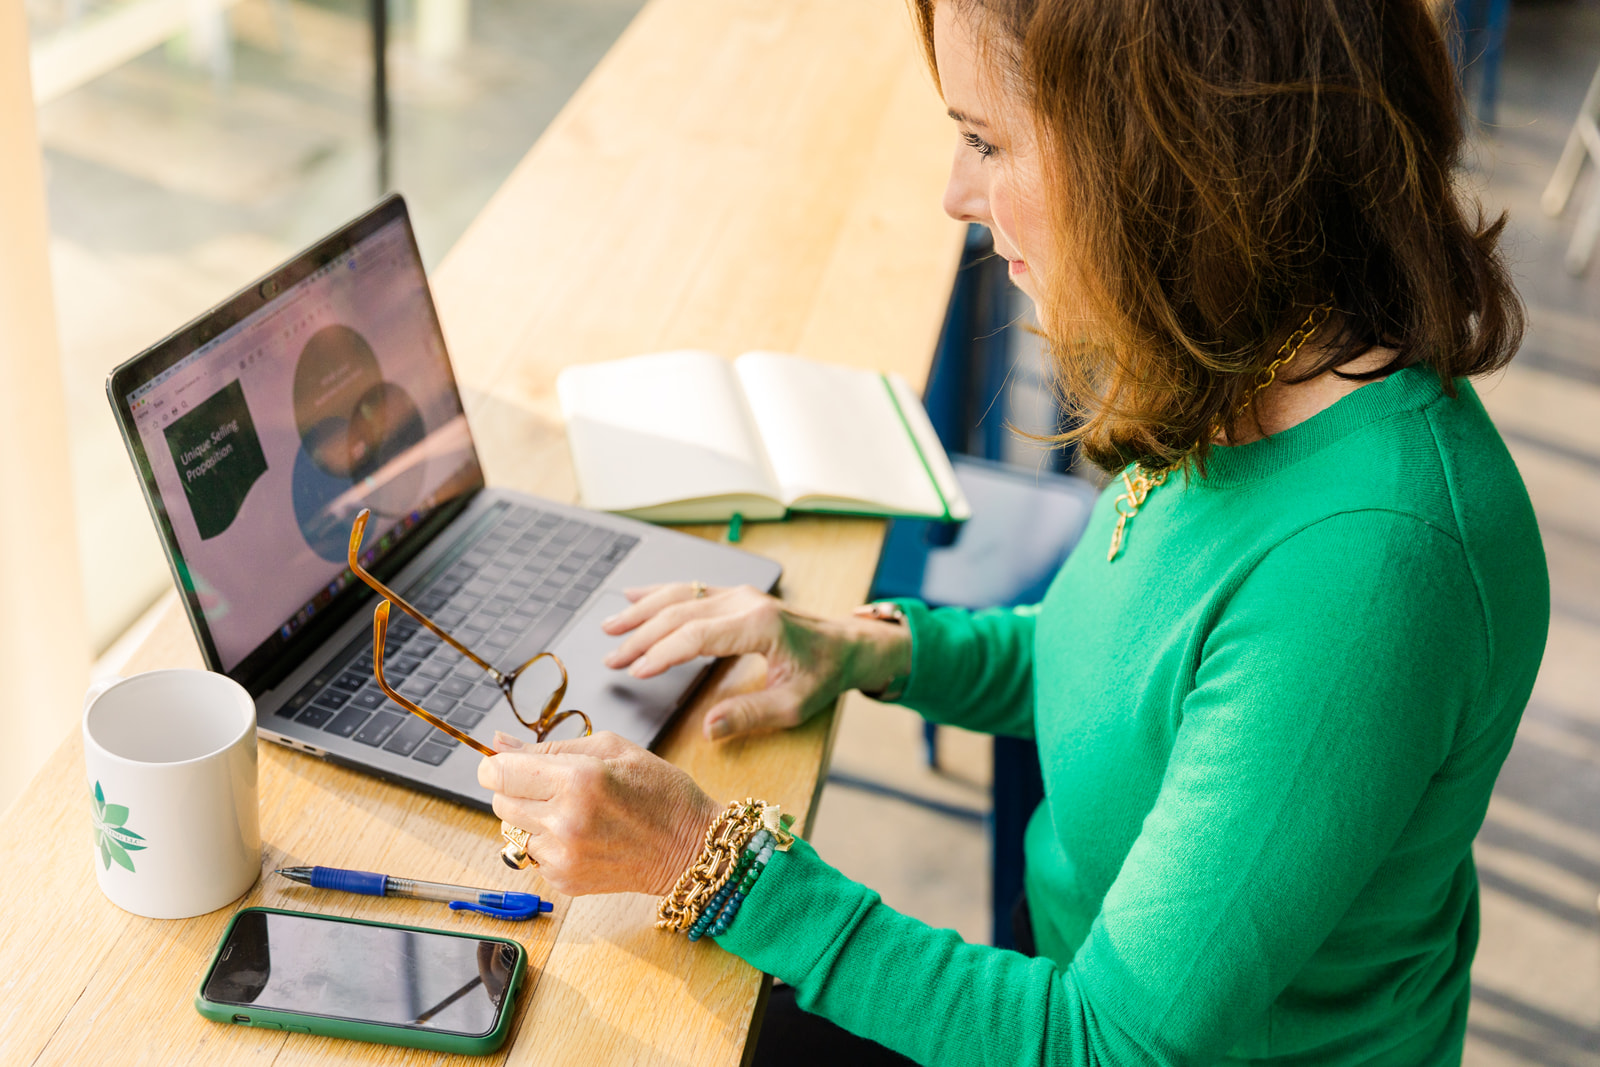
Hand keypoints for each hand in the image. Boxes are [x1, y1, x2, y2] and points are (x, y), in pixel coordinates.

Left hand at [478, 731, 718, 896]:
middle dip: (516, 788)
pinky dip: (547, 842)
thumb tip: (497, 743)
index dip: (497, 765)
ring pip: (511, 830)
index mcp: (577, 779)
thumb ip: (549, 746)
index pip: (498, 773)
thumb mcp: (611, 748)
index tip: (508, 764)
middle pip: (498, 802)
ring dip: (531, 817)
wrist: (690, 848)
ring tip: (571, 811)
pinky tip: (581, 835)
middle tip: (551, 785)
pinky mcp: (564, 880)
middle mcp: (564, 821)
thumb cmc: (659, 792)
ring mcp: (562, 856)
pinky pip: (532, 854)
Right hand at [601, 583, 909, 740]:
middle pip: (680, 613)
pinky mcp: (736, 595)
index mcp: (759, 626)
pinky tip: (632, 595)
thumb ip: (750, 716)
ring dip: (642, 611)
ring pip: (680, 595)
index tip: (636, 672)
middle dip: (641, 636)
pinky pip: (690, 588)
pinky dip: (658, 592)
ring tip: (610, 628)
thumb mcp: (794, 706)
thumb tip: (708, 729)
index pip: (696, 636)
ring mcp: (739, 594)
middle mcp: (745, 602)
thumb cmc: (824, 675)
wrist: (848, 645)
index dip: (662, 653)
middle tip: (610, 659)